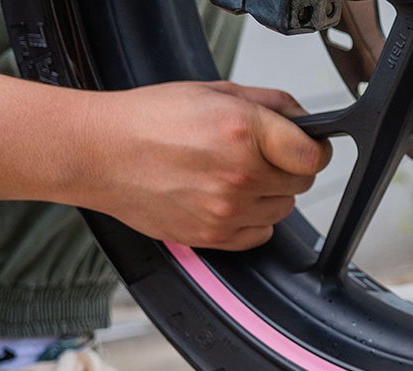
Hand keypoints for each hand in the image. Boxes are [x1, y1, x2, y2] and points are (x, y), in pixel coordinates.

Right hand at [79, 81, 331, 249]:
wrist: (98, 153)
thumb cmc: (147, 120)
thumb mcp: (214, 91)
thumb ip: (269, 103)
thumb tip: (303, 118)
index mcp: (244, 132)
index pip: (313, 156)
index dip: (314, 149)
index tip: (308, 148)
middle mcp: (240, 175)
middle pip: (300, 183)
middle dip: (287, 169)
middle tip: (258, 157)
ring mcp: (227, 210)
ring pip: (282, 210)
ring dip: (269, 195)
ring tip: (234, 177)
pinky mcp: (213, 236)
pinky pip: (259, 235)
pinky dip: (252, 221)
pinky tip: (227, 200)